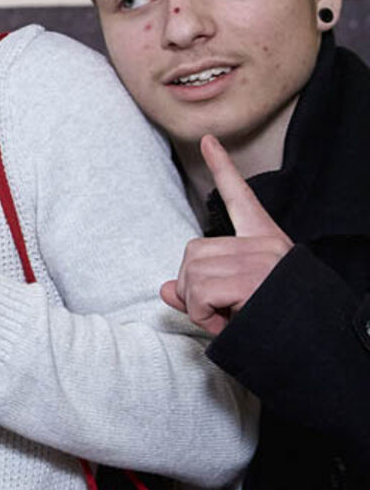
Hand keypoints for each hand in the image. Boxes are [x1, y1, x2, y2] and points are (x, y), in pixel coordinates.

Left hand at [160, 134, 291, 335]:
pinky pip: (200, 295)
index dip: (223, 169)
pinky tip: (230, 323)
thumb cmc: (279, 327)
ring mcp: (260, 259)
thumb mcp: (237, 305)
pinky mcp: (253, 279)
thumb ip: (200, 293)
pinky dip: (205, 317)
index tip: (207, 141)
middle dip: (194, 289)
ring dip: (199, 306)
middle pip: (193, 253)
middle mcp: (265, 244)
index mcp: (267, 242)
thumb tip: (164, 289)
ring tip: (230, 319)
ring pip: (192, 275)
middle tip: (220, 312)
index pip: (241, 199)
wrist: (324, 348)